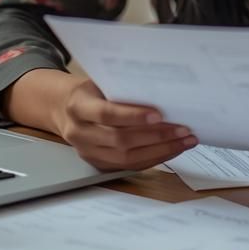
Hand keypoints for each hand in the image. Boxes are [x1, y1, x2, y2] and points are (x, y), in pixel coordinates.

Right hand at [8, 70, 196, 171]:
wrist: (64, 109)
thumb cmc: (90, 92)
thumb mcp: (99, 83)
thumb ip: (122, 91)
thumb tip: (163, 93)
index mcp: (78, 107)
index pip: (107, 114)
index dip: (133, 116)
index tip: (159, 114)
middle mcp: (80, 133)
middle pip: (120, 140)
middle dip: (156, 136)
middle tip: (183, 129)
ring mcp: (88, 152)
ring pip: (127, 158)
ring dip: (161, 150)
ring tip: (185, 141)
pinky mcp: (98, 164)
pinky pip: (129, 166)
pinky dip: (154, 158)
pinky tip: (172, 149)